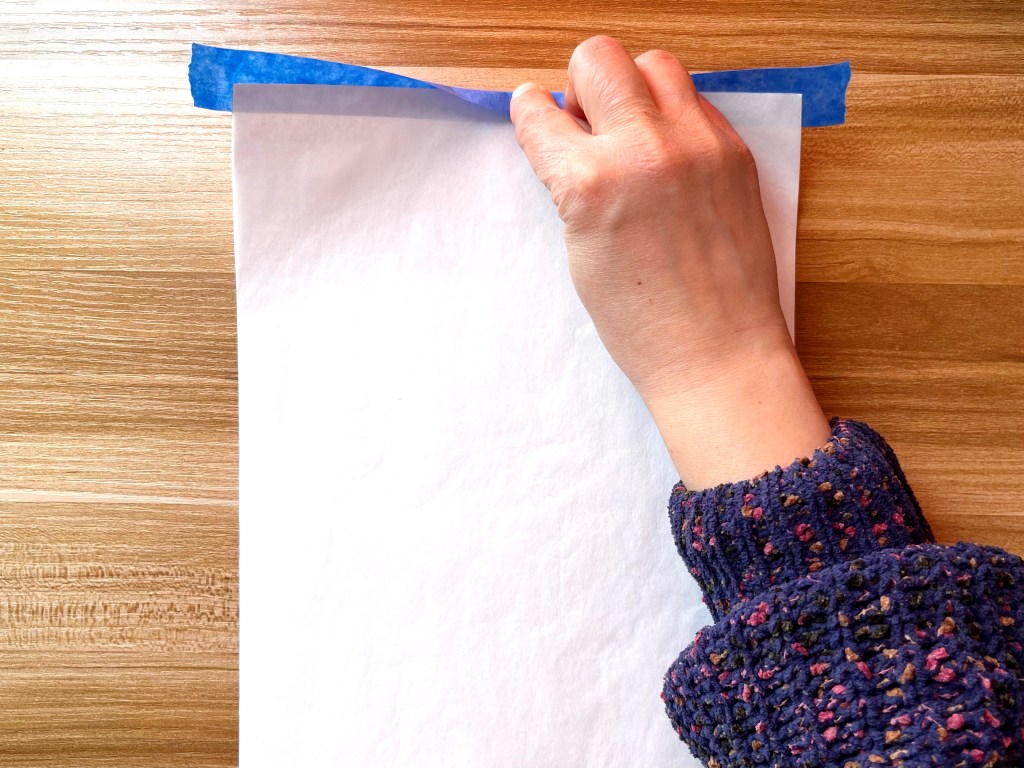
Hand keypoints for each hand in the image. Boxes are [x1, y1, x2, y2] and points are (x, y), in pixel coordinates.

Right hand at [510, 37, 830, 488]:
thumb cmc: (641, 321)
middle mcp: (646, 149)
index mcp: (591, 182)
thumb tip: (568, 132)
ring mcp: (698, 144)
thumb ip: (569, 180)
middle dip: (582, 84)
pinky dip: (673, 116)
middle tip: (589, 125)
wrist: (717, 354)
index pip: (538, 110)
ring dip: (633, 88)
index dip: (531, 115)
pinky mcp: (735, 151)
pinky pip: (695, 101)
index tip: (539, 121)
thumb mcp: (579, 248)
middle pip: (597, 55)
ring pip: (653, 63)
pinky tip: (670, 160)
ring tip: (633, 135)